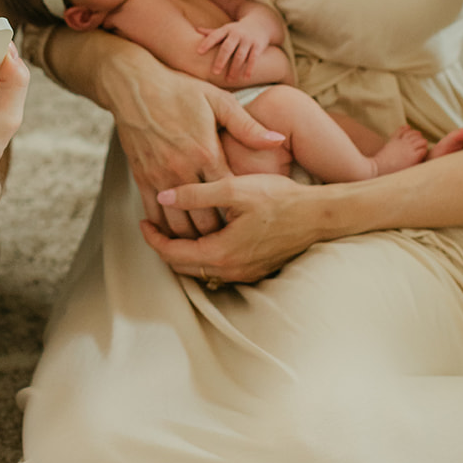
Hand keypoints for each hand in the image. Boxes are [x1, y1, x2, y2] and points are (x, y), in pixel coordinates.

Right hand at [104, 45, 284, 235]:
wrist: (133, 86)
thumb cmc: (180, 90)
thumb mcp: (218, 101)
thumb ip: (248, 126)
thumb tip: (278, 140)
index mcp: (206, 152)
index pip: (228, 198)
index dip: (240, 215)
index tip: (252, 224)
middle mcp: (182, 169)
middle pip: (204, 219)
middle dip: (219, 235)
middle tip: (233, 242)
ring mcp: (159, 176)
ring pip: (177, 223)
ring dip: (192, 237)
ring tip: (207, 243)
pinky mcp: (142, 177)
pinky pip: (154, 213)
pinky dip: (165, 228)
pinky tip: (177, 232)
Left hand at [142, 171, 319, 284]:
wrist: (319, 215)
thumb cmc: (280, 199)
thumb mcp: (234, 189)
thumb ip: (196, 194)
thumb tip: (163, 197)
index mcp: (221, 253)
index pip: (172, 254)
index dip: (153, 238)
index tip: (143, 221)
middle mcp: (231, 270)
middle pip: (182, 267)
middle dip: (164, 246)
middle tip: (154, 224)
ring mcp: (244, 273)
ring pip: (200, 269)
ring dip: (183, 252)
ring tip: (174, 227)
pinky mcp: (254, 270)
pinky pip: (218, 269)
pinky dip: (202, 255)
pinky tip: (203, 234)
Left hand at [195, 19, 264, 82]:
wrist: (260, 23)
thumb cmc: (237, 30)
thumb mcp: (226, 29)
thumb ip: (212, 32)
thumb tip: (196, 30)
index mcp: (226, 29)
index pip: (215, 36)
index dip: (207, 43)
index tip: (199, 52)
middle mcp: (237, 34)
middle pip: (227, 47)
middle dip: (221, 60)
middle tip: (215, 72)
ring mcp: (248, 39)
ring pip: (240, 55)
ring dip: (235, 68)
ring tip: (229, 80)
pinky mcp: (258, 45)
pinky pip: (253, 58)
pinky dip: (250, 68)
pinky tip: (246, 77)